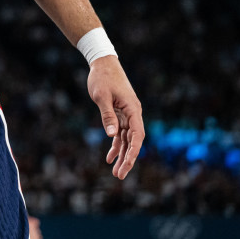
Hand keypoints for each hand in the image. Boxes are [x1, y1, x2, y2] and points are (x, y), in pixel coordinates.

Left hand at [87, 55, 143, 179]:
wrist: (102, 63)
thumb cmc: (102, 77)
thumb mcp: (101, 96)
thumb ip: (107, 115)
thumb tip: (112, 135)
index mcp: (133, 110)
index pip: (137, 135)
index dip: (134, 151)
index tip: (128, 164)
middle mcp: (133, 114)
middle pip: (134, 141)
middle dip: (128, 159)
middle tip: (120, 175)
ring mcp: (127, 114)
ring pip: (127, 140)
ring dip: (122, 155)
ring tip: (116, 172)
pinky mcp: (120, 114)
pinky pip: (120, 133)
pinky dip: (115, 145)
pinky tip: (110, 157)